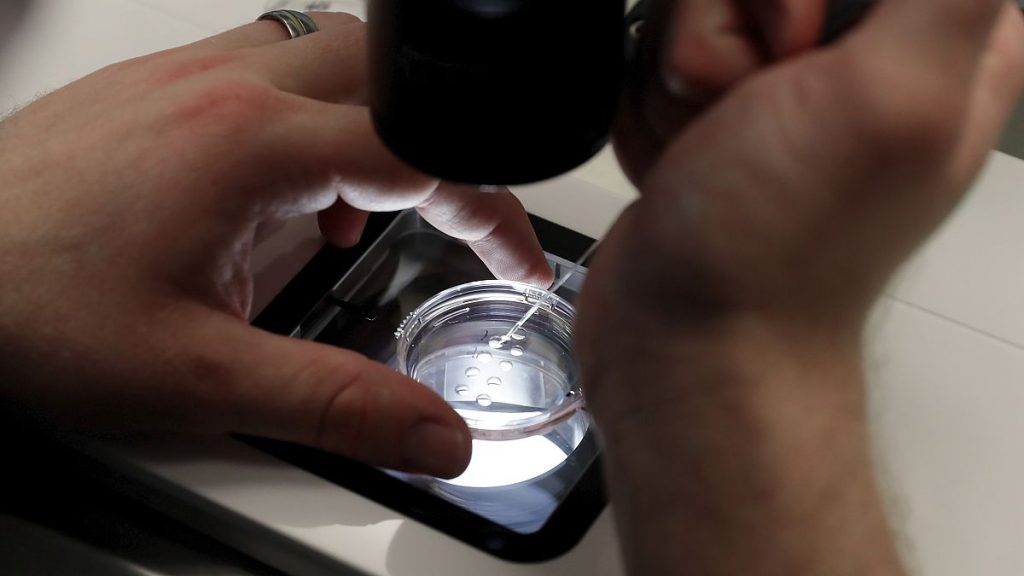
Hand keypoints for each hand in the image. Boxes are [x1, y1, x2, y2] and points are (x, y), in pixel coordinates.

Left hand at [0, 13, 552, 477]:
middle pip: (389, 74)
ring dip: (375, 124)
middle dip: (443, 147)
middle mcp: (223, 88)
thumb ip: (335, 406)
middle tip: (457, 220)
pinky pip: (268, 69)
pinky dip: (311, 120)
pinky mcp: (157, 86)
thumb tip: (436, 434)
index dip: (494, 212)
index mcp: (249, 146)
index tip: (518, 260)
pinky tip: (280, 192)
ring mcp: (186, 76)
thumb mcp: (199, 378)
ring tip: (359, 212)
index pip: (422, 155)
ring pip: (330, 56)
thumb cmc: (26, 308)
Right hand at [579, 0, 1022, 572]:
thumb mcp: (893, 95)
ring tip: (710, 147)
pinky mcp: (708, 109)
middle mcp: (860, 52)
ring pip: (691, 4)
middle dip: (724, 30)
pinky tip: (680, 162)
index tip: (796, 48)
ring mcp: (775, 82)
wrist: (687, 336)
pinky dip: (649, 109)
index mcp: (942, 35)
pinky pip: (651, 54)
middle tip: (750, 108)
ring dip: (676, 80)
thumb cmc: (779, 250)